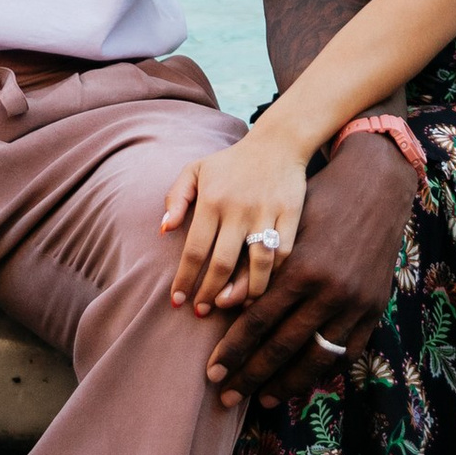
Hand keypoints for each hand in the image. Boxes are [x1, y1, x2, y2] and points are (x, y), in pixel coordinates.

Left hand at [161, 117, 313, 316]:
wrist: (278, 143)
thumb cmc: (231, 163)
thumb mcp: (196, 169)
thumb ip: (176, 198)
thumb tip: (164, 230)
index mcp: (212, 199)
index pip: (194, 250)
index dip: (185, 279)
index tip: (177, 301)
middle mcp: (239, 208)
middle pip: (222, 263)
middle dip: (209, 293)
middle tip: (201, 311)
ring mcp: (267, 213)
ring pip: (256, 265)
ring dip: (242, 293)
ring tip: (229, 306)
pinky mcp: (291, 215)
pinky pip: (282, 254)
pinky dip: (272, 276)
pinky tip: (258, 289)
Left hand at [203, 132, 414, 412]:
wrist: (375, 184)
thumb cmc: (318, 199)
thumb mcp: (282, 225)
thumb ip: (254, 268)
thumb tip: (221, 306)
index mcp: (300, 267)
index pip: (258, 321)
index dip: (233, 349)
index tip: (212, 370)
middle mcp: (329, 290)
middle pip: (282, 347)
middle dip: (251, 375)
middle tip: (225, 396)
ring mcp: (355, 303)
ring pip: (315, 357)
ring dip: (286, 383)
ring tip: (261, 399)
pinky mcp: (374, 308)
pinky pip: (346, 352)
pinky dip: (322, 370)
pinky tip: (301, 381)